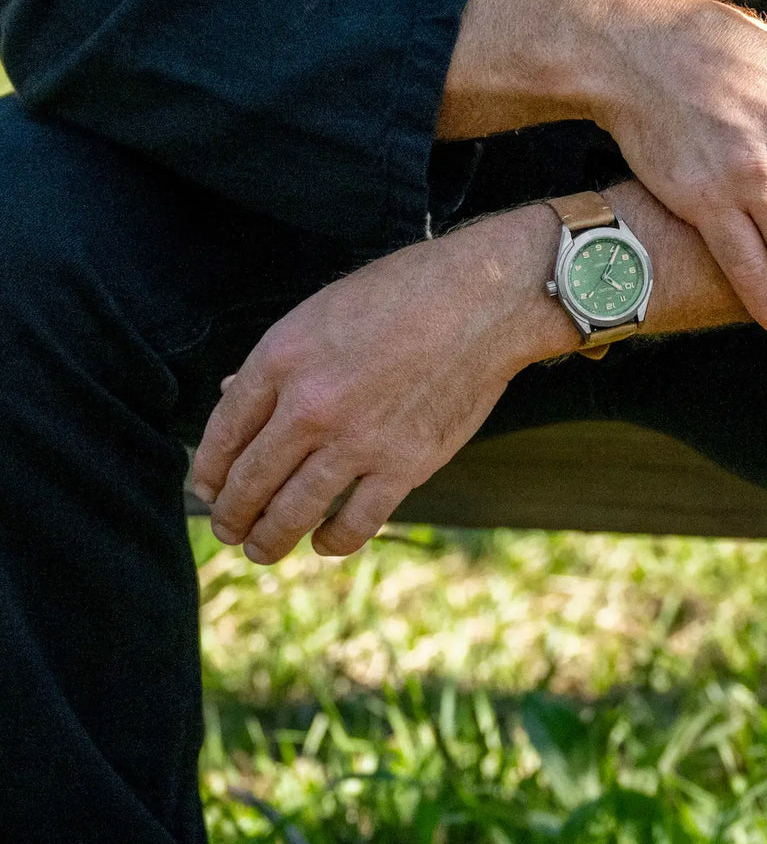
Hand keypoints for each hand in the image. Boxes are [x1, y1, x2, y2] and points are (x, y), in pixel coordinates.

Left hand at [190, 206, 565, 563]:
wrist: (482, 300)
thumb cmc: (404, 294)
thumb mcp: (323, 311)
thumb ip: (277, 359)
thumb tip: (230, 392)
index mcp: (282, 358)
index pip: (224, 432)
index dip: (209, 471)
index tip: (207, 489)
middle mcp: (310, 405)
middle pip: (250, 481)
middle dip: (231, 515)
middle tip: (228, 530)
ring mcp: (357, 440)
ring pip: (292, 513)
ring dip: (269, 540)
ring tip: (262, 550)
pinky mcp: (404, 466)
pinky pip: (355, 524)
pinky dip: (333, 541)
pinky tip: (324, 541)